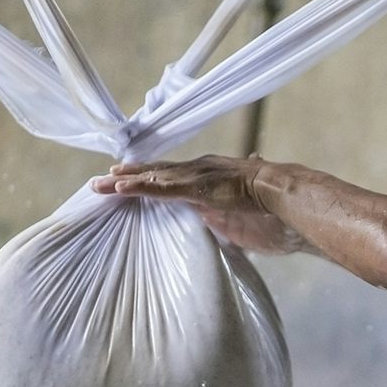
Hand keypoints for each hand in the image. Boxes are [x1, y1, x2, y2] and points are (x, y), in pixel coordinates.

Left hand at [93, 156, 303, 255]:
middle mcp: (200, 170)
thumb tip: (217, 216)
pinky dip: (139, 186)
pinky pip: (161, 187)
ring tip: (101, 183)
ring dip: (126, 180)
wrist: (285, 197)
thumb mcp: (243, 214)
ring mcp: (197, 177)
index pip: (175, 174)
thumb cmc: (272, 210)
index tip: (131, 177)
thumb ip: (227, 212)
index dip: (153, 175)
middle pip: (158, 171)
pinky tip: (119, 186)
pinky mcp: (196, 188)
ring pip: (154, 177)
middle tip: (104, 178)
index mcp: (211, 175)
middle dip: (131, 174)